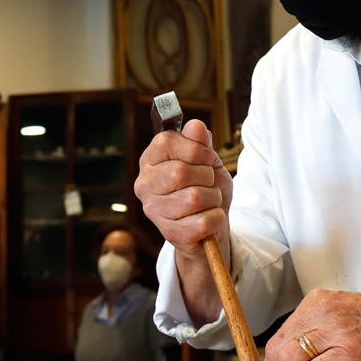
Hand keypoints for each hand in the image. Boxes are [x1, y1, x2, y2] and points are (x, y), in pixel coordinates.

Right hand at [135, 119, 231, 254]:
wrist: (210, 226)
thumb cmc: (205, 189)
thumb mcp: (206, 161)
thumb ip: (200, 143)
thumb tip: (195, 126)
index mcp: (150, 161)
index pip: (166, 142)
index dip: (194, 148)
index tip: (204, 158)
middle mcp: (144, 185)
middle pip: (180, 172)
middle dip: (206, 176)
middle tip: (208, 183)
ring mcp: (154, 211)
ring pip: (194, 198)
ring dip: (213, 198)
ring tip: (209, 201)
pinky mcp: (170, 234)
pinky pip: (204, 221)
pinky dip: (216, 218)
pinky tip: (209, 219)